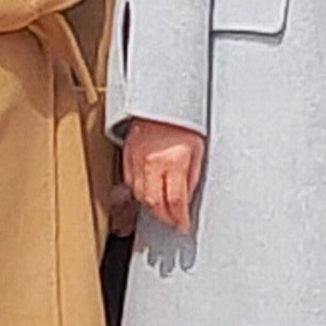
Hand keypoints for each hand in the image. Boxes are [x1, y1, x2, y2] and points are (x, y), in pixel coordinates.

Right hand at [124, 118, 206, 233]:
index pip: (175, 201)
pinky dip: (139, 193)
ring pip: (140, 196)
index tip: (183, 225)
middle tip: (172, 222)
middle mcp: (154, 163)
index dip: (179, 218)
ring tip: (162, 211)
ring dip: (151, 207)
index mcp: (175, 161)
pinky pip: (130, 183)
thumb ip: (192, 175)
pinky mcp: (127, 156)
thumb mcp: (198, 148)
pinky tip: (148, 194)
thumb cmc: (182, 122)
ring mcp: (137, 161)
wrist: (161, 100)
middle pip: (155, 203)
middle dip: (164, 218)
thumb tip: (188, 198)